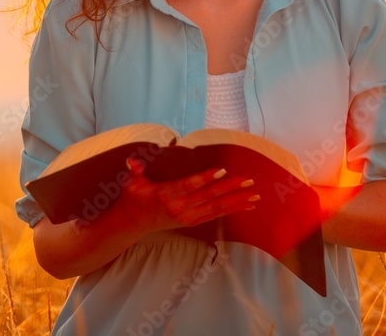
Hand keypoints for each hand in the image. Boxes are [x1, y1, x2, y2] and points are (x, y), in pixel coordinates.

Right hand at [114, 156, 260, 238]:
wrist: (132, 224)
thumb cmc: (132, 198)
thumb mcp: (131, 183)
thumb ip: (134, 170)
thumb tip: (132, 161)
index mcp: (165, 195)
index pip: (189, 185)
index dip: (205, 178)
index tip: (221, 170)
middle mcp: (179, 208)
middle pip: (208, 196)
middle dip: (230, 188)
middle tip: (247, 180)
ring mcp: (187, 217)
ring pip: (215, 207)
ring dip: (236, 200)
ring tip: (254, 194)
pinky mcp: (192, 221)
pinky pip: (215, 214)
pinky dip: (232, 209)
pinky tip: (246, 205)